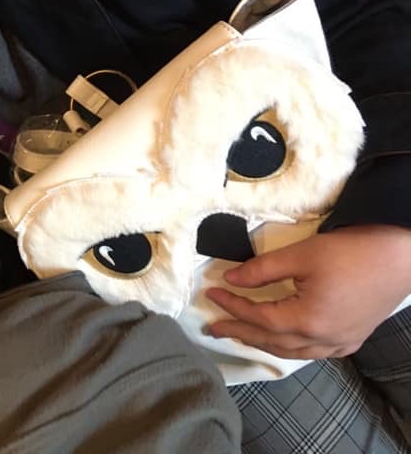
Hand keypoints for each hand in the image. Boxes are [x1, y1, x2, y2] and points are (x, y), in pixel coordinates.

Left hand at [204, 225, 410, 359]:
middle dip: (240, 332)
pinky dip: (291, 348)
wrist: (399, 255)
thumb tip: (230, 279)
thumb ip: (261, 270)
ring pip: (292, 351)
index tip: (211, 295)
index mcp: (308, 320)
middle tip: (213, 328)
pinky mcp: (352, 339)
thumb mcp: (299, 255)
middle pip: (271, 341)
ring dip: (263, 343)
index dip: (232, 307)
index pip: (258, 318)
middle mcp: (323, 339)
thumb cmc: (350, 251)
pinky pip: (314, 352)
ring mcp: (341, 343)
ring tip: (240, 334)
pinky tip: (282, 341)